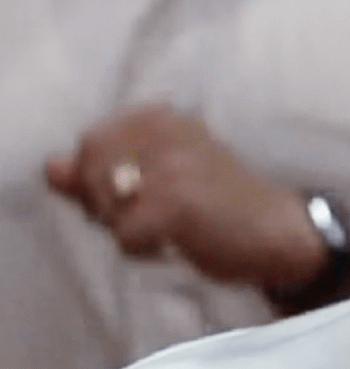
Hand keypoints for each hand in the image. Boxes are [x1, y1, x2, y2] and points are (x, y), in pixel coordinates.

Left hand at [45, 104, 325, 290]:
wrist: (279, 231)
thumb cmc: (221, 206)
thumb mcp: (162, 177)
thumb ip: (103, 171)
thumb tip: (50, 168)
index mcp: (164, 118)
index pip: (93, 142)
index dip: (102, 178)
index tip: (142, 193)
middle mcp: (166, 132)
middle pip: (91, 170)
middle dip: (107, 204)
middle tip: (150, 217)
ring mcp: (171, 166)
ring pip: (105, 205)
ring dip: (127, 228)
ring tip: (166, 230)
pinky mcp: (176, 203)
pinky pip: (124, 236)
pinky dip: (143, 250)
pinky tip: (175, 245)